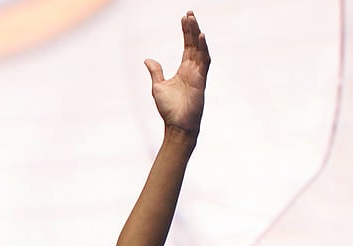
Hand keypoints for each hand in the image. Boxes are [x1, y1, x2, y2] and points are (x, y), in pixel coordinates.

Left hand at [144, 11, 209, 134]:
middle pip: (194, 44)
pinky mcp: (201, 80)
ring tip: (193, 20)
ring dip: (197, 34)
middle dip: (192, 28)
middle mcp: (193, 70)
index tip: (184, 18)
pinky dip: (203, 49)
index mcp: (184, 70)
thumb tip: (148, 59)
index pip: (187, 46)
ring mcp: (198, 74)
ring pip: (200, 50)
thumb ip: (156, 72)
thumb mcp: (158, 86)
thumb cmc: (169, 109)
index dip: (186, 32)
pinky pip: (204, 61)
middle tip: (189, 13)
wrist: (176, 125)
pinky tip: (201, 37)